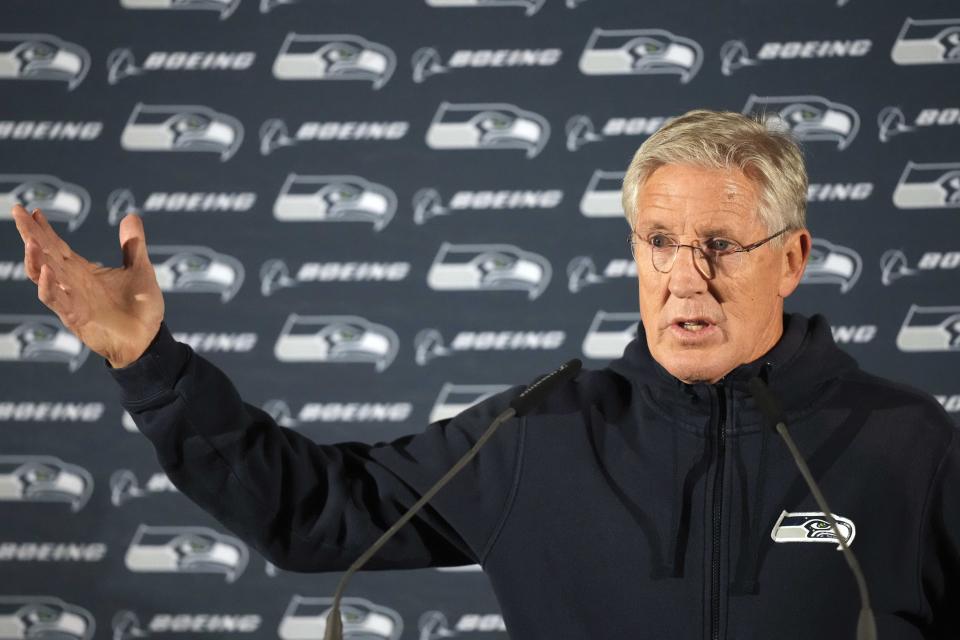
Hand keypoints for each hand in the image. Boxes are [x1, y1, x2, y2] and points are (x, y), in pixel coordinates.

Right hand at [11, 204, 164, 367]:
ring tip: (30, 240)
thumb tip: (131, 216)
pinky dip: (50, 287)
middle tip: (17, 212)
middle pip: (45, 256)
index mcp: (83, 272)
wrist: (148, 341)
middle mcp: (72, 284)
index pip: (57, 247)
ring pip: (44, 277)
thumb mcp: (140, 270)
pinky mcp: (77, 318)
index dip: (45, 230)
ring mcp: (72, 301)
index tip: (33, 210)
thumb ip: (133, 245)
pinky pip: (57, 302)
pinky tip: (47, 272)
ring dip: (36, 259)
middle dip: (30, 235)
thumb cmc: (142, 309)